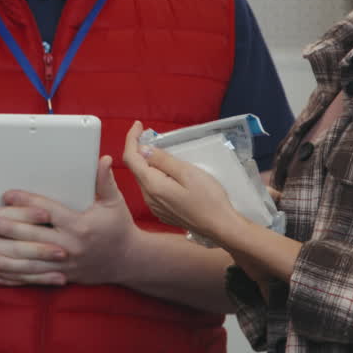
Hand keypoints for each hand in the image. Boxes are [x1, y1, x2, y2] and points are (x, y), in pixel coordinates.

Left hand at [0, 155, 137, 285]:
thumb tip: (103, 159)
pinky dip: (15, 278)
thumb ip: (104, 181)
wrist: (129, 262)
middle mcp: (69, 246)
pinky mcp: (61, 276)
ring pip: (30, 263)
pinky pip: (34, 278)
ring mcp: (64, 264)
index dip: (27, 202)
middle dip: (8, 229)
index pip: (48, 211)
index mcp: (79, 225)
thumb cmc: (120, 228)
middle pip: (33, 237)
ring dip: (6, 260)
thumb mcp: (115, 203)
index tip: (8, 194)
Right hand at [0, 159, 68, 285]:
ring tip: (62, 268)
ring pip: (16, 267)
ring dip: (40, 268)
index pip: (5, 218)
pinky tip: (45, 280)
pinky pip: (9, 279)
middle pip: (16, 246)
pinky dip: (28, 280)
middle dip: (41, 247)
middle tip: (65, 247)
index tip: (46, 213)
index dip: (26, 215)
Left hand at [122, 121, 238, 244]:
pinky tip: (168, 171)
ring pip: (145, 178)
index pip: (131, 158)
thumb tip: (143, 149)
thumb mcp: (188, 173)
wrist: (221, 227)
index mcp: (153, 185)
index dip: (131, 139)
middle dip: (139, 149)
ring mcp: (155, 206)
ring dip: (148, 162)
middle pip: (136, 168)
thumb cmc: (209, 199)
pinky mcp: (163, 211)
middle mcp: (149, 197)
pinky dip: (155, 175)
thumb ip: (163, 160)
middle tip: (149, 134)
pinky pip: (153, 188)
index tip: (138, 125)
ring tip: (160, 150)